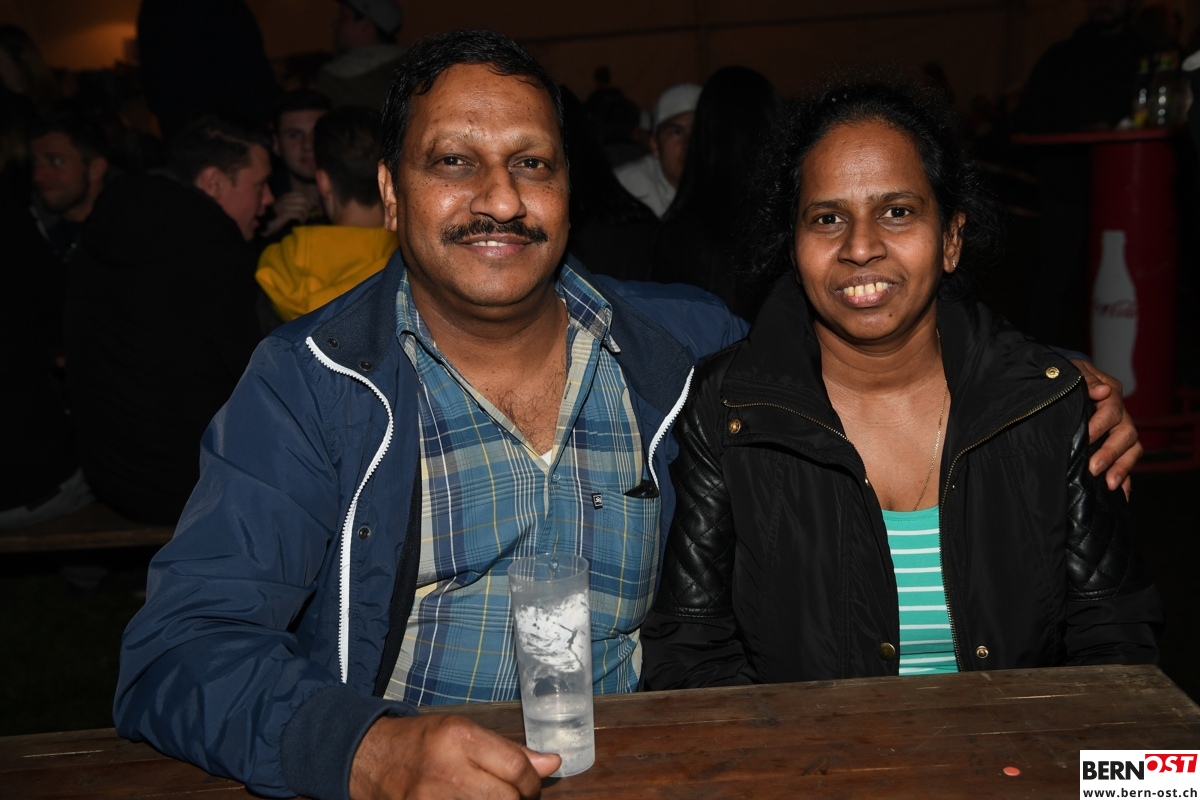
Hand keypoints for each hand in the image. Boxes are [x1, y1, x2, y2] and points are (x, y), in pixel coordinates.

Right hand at [260, 192, 313, 237]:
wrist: (268, 226)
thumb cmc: (280, 218)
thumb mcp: (289, 208)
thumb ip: (298, 204)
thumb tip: (312, 203)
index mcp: (286, 196)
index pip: (303, 194)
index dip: (310, 201)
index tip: (312, 208)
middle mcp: (284, 199)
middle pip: (305, 200)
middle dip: (310, 208)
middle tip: (308, 214)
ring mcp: (284, 206)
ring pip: (303, 207)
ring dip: (306, 215)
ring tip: (303, 219)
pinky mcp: (284, 214)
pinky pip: (299, 214)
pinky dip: (302, 219)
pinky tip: (301, 222)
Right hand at [350, 714, 560, 799]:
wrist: (372, 759)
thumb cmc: (423, 742)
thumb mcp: (465, 732)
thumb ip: (509, 751)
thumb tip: (552, 764)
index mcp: (459, 737)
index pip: (516, 768)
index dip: (531, 782)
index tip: (529, 785)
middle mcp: (445, 769)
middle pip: (506, 799)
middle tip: (513, 796)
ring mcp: (431, 798)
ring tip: (490, 798)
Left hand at [1071, 359, 1142, 496]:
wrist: (1061, 384)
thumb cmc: (1065, 377)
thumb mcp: (1072, 371)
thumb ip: (1084, 379)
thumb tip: (1102, 392)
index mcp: (1109, 394)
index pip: (1112, 410)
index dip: (1100, 424)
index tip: (1086, 436)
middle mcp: (1119, 414)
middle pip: (1126, 433)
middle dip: (1111, 452)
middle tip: (1094, 467)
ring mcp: (1119, 431)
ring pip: (1132, 449)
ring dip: (1122, 467)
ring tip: (1110, 484)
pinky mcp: (1116, 447)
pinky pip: (1128, 464)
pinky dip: (1126, 479)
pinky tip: (1120, 495)